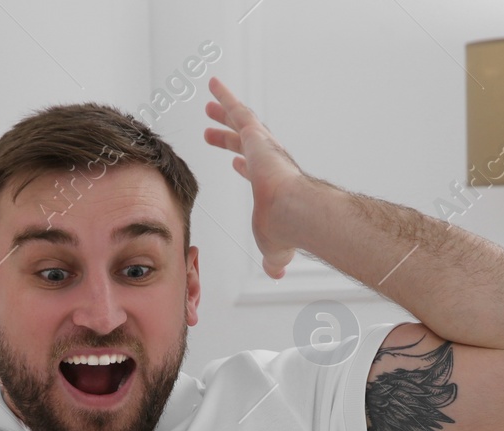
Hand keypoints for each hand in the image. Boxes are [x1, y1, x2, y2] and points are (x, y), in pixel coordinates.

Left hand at [202, 75, 313, 279]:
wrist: (294, 214)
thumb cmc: (286, 232)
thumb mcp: (274, 249)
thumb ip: (273, 258)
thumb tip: (276, 272)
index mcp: (273, 185)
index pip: (257, 172)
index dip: (246, 166)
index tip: (238, 163)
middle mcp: (270, 162)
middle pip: (246, 144)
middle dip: (229, 136)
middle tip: (212, 131)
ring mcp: (264, 147)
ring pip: (241, 123)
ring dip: (225, 113)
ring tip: (210, 105)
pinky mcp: (257, 136)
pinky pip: (237, 110)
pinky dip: (225, 96)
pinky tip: (213, 84)